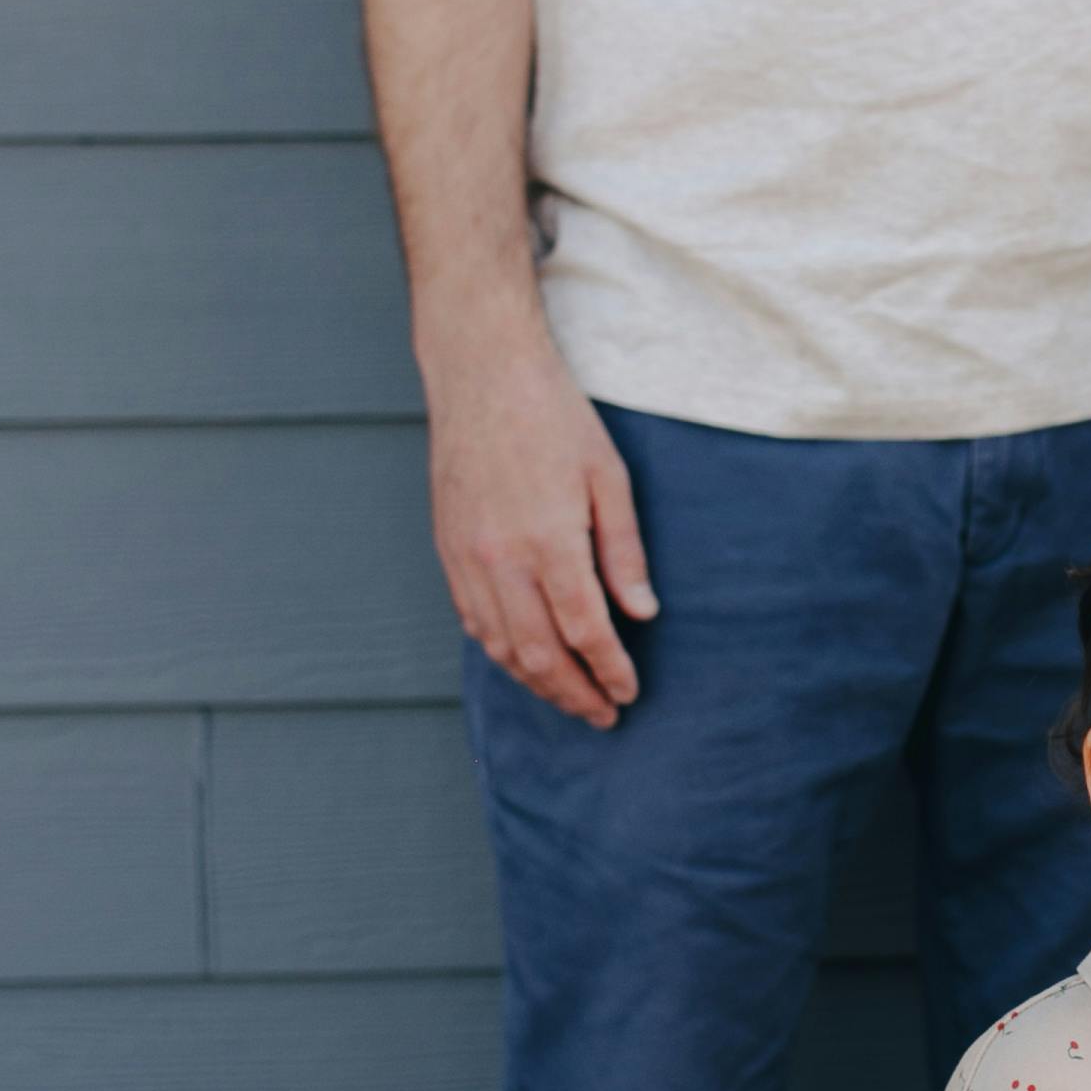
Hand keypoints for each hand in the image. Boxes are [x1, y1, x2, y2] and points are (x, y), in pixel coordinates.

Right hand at [425, 318, 656, 726]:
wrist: (482, 374)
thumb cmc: (554, 417)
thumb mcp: (609, 477)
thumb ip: (624, 551)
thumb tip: (641, 613)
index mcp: (550, 541)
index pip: (585, 630)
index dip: (609, 669)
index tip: (629, 691)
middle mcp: (502, 559)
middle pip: (539, 653)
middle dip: (575, 693)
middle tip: (604, 715)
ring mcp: (468, 557)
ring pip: (501, 646)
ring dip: (537, 683)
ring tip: (569, 699)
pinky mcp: (448, 550)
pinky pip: (472, 620)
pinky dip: (501, 652)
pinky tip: (524, 662)